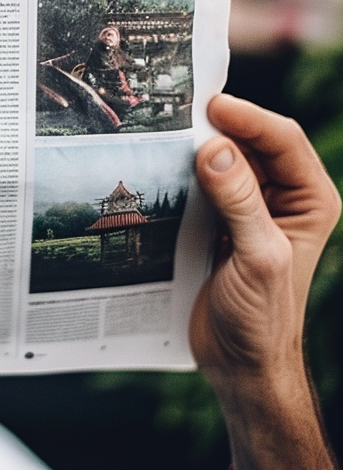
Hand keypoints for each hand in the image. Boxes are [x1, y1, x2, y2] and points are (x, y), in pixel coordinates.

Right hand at [193, 94, 342, 469]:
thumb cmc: (262, 318)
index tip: (209, 106)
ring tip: (163, 130)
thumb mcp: (257, 258)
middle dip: (220, 124)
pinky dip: (183, 169)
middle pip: (252, 141)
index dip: (248, 117)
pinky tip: (160, 163)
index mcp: (310, 200)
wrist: (240, 363)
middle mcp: (283, 196)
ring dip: (197, 145)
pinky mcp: (219, 219)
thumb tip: (215, 149)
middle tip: (177, 110)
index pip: (283, 140)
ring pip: (225, 158)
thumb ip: (240, 202)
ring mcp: (250, 207)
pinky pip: (202, 181)